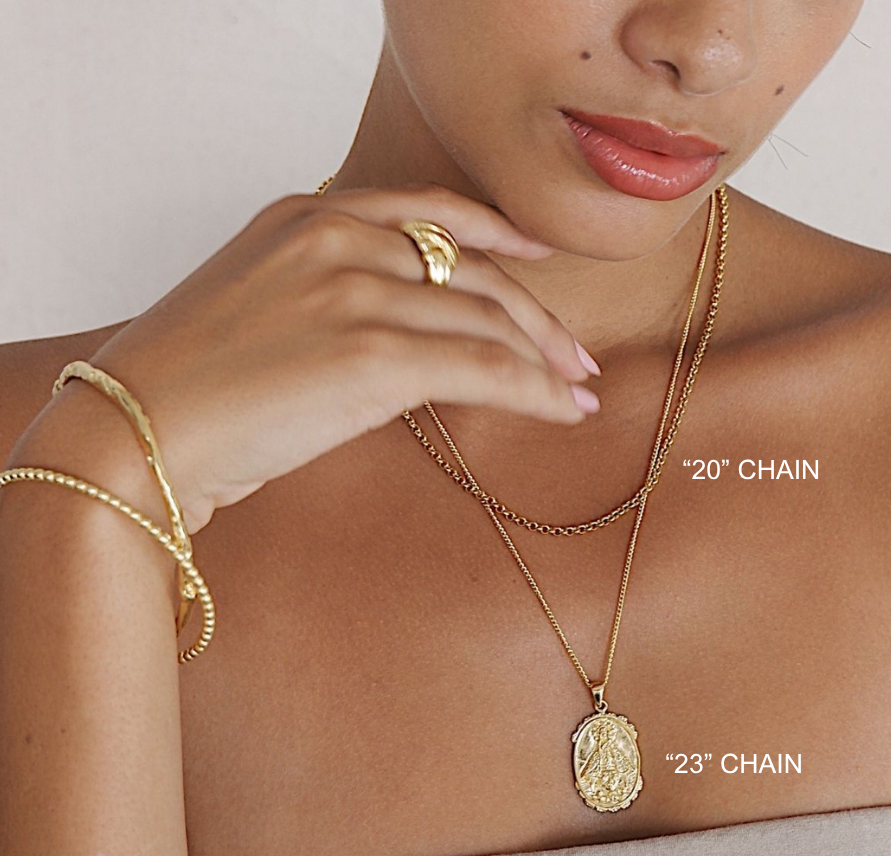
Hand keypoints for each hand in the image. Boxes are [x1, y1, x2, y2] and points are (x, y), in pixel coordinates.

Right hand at [43, 182, 600, 533]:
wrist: (134, 431)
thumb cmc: (187, 387)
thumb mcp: (256, 305)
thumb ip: (326, 295)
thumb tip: (394, 336)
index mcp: (307, 217)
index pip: (430, 214)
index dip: (498, 234)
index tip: (538, 257)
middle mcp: (338, 240)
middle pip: (472, 269)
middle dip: (535, 314)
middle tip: (575, 353)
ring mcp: (357, 294)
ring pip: (485, 318)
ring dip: (545, 358)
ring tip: (580, 387)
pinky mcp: (373, 357)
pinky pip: (482, 367)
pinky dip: (535, 390)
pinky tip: (564, 408)